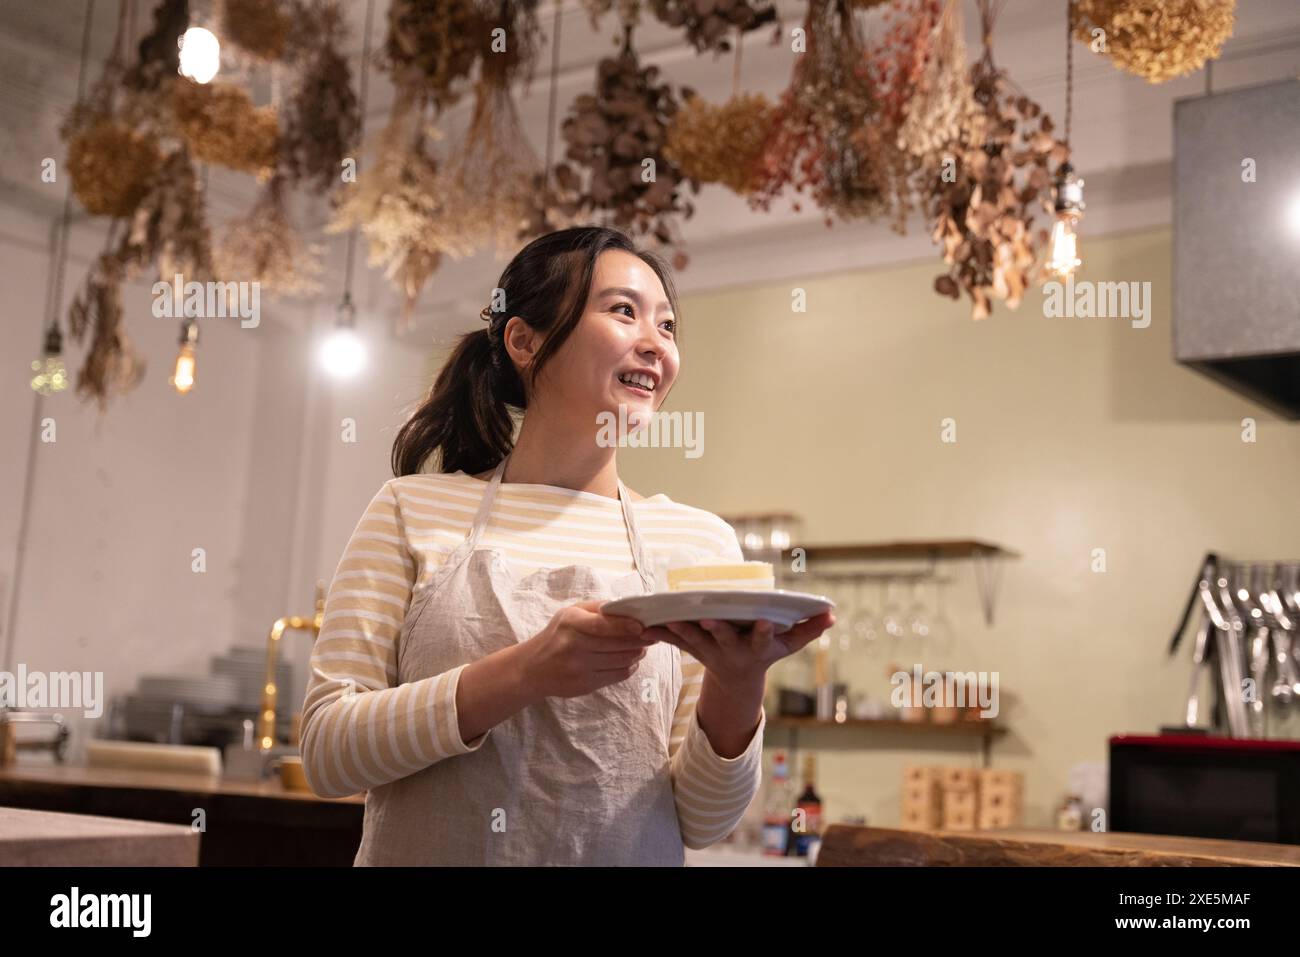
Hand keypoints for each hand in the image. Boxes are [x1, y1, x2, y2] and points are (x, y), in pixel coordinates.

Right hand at [519, 600, 655, 698]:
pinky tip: (630, 660)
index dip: (625, 626)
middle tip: (652, 635)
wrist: (532, 668)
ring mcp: (579, 668)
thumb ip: (598, 608)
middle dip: (640, 640)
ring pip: (621, 661)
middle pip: (617, 644)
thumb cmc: (557, 634)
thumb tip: (628, 607)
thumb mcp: (570, 613)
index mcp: (571, 623)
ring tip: (642, 647)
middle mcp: (573, 646)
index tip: (643, 626)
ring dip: (637, 653)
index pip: (602, 625)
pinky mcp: (584, 685)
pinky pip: (616, 676)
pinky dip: (629, 667)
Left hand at [642, 611, 835, 690]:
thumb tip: (831, 615)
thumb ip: (808, 630)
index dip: (765, 631)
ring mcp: (711, 652)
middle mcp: (733, 651)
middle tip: (708, 616)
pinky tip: (645, 624)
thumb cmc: (765, 653)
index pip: (763, 639)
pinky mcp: (693, 650)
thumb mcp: (788, 646)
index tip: (766, 620)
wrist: (737, 681)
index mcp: (757, 649)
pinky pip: (674, 642)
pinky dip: (660, 633)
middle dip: (717, 628)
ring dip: (681, 630)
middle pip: (724, 640)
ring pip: (695, 641)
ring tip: (668, 618)